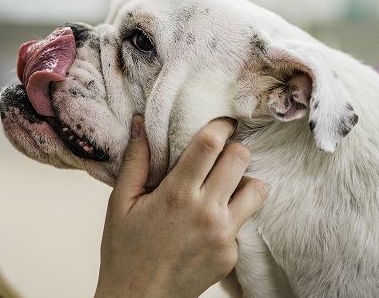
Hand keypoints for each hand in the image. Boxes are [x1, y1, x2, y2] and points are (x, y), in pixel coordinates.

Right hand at [94, 115, 267, 297]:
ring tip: (223, 185)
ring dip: (243, 181)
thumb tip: (140, 123)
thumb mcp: (120, 204)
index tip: (222, 123)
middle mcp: (207, 213)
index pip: (212, 144)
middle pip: (241, 159)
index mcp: (177, 195)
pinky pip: (244, 221)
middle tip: (219, 155)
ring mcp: (223, 236)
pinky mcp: (231, 254)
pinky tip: (209, 221)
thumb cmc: (124, 252)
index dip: (220, 126)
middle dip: (233, 150)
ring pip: (257, 189)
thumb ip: (135, 161)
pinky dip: (232, 214)